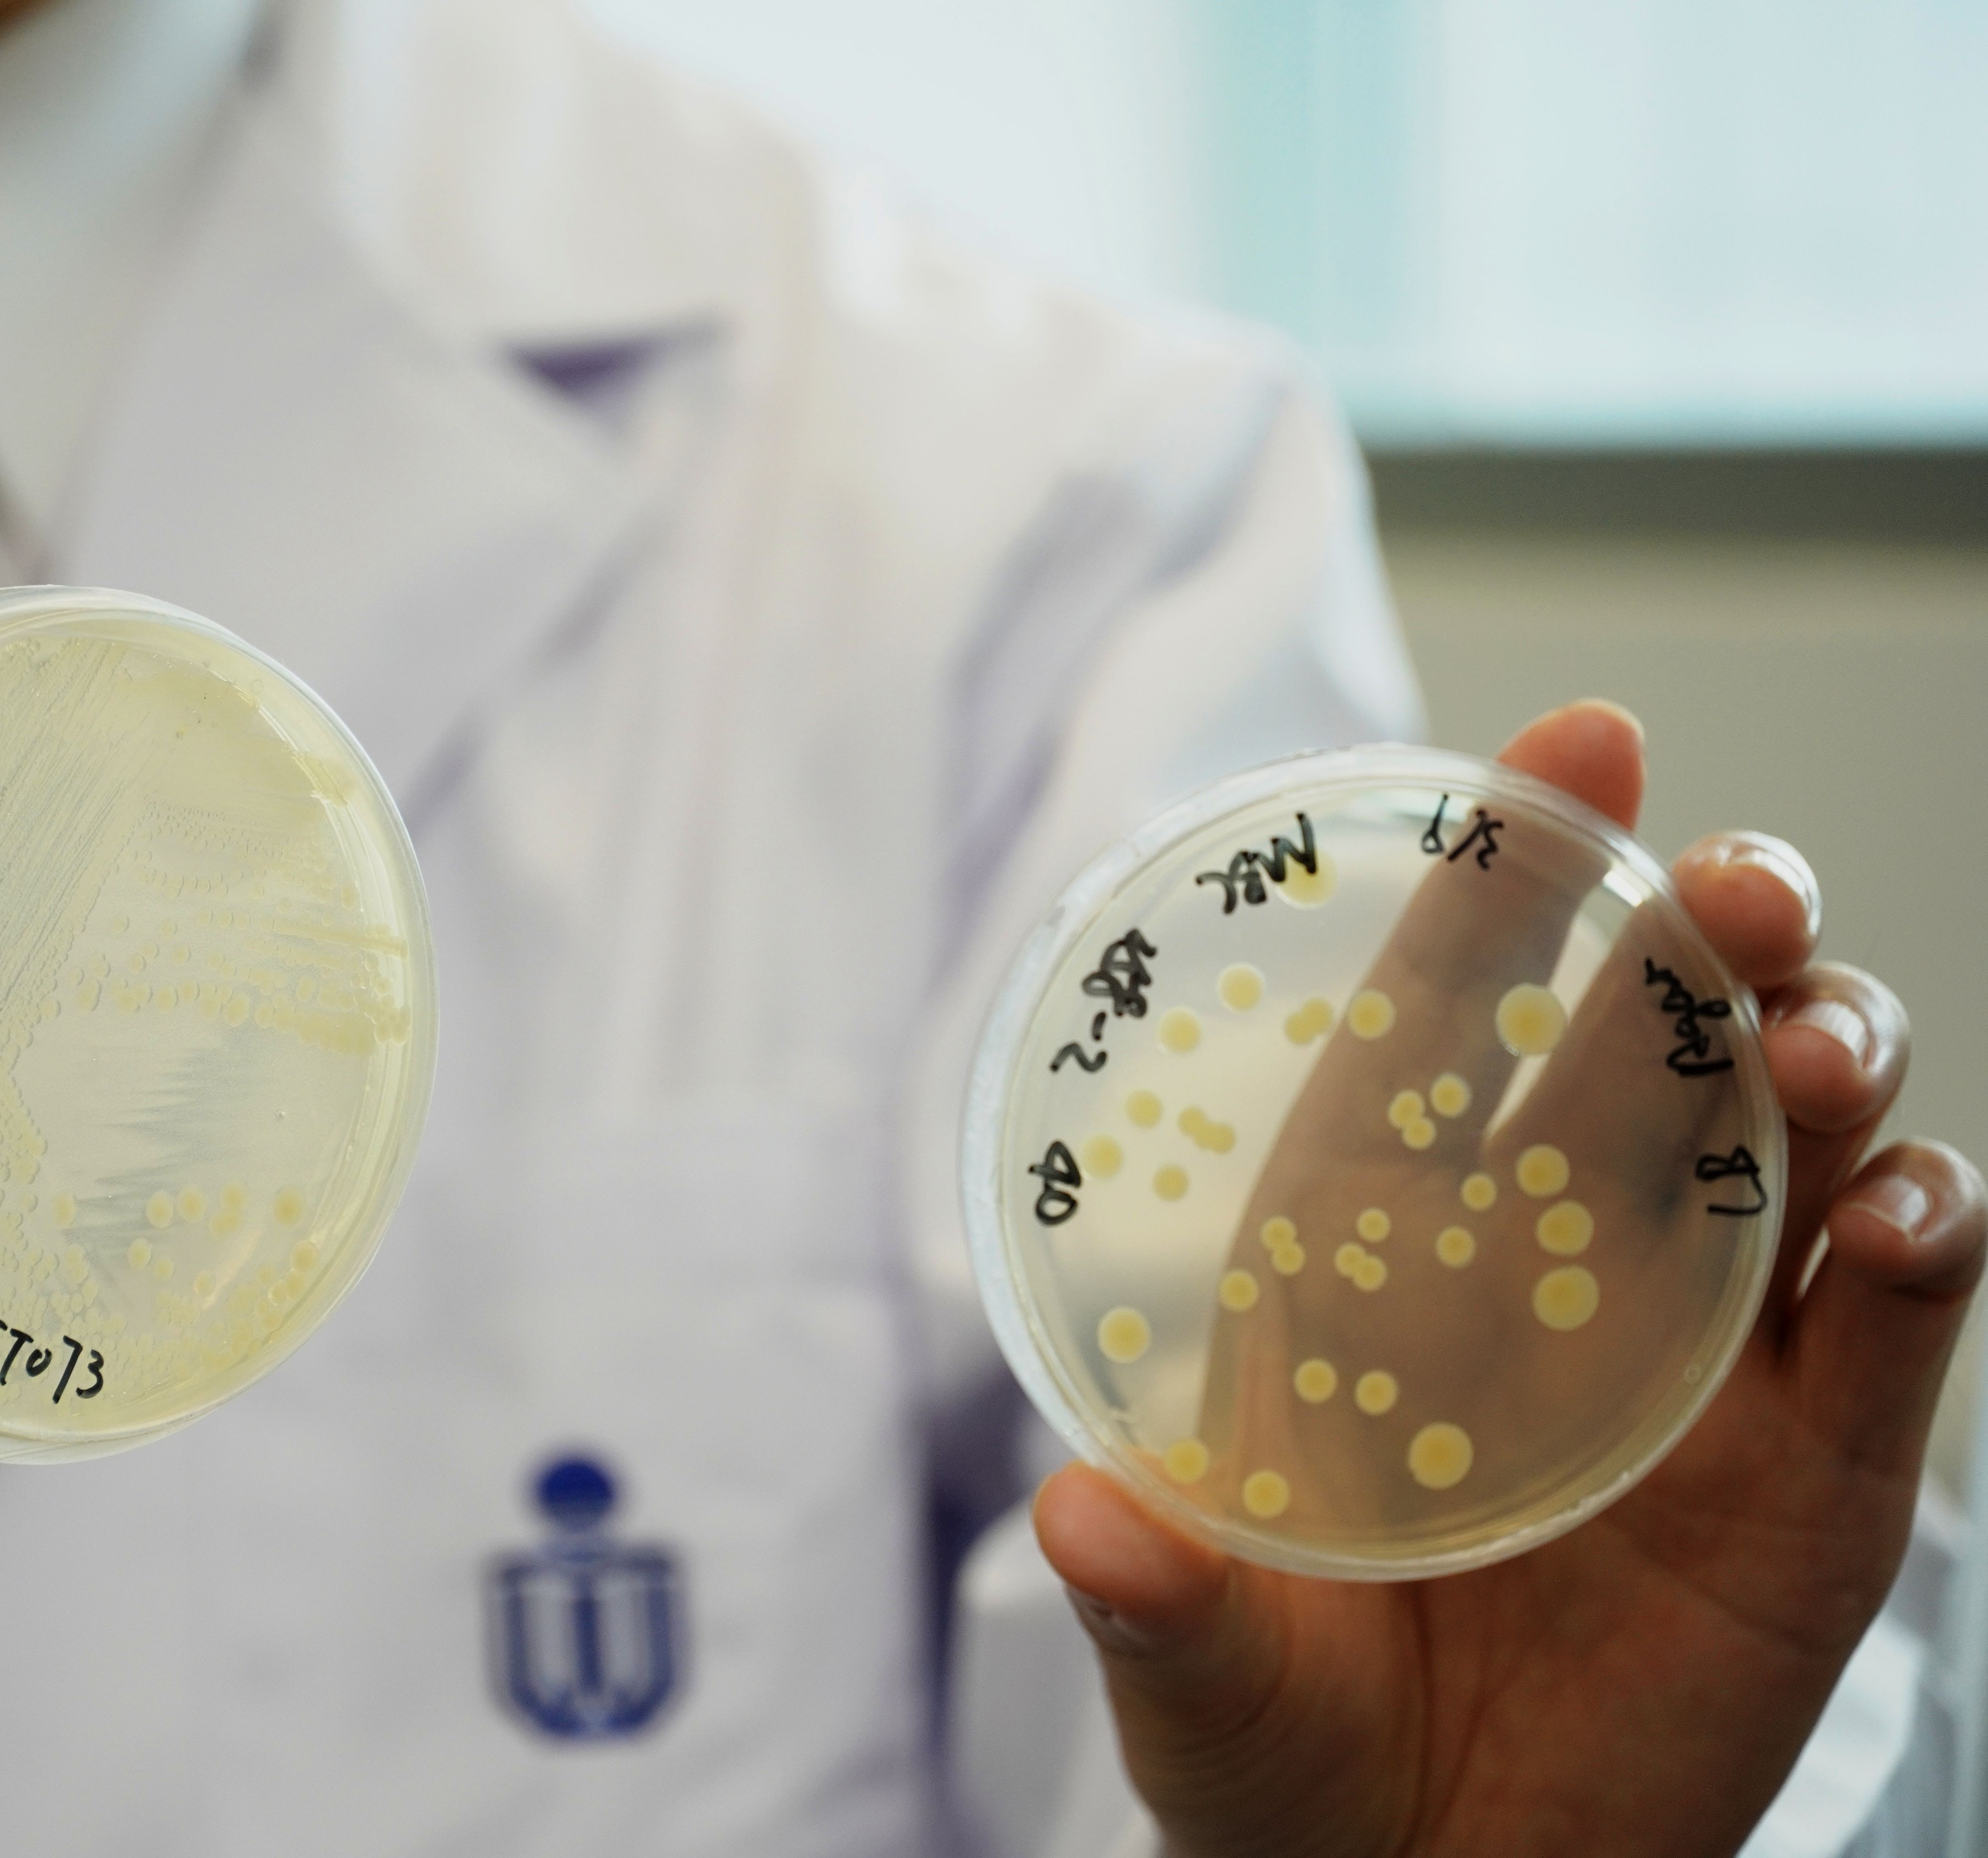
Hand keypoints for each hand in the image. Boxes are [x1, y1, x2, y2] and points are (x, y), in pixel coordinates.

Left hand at [1038, 700, 1985, 1857]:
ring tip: (1810, 1044)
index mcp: (1381, 1259)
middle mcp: (1552, 1268)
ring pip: (1798, 1137)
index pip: (1447, 1020)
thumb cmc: (1286, 1756)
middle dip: (1703, 929)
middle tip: (1729, 888)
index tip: (1580, 736)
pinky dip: (1920, 1242)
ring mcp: (1704, 1356)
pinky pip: (1893, 1319)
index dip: (1512, 874)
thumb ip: (1161, 1603)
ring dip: (1827, 1054)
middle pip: (1651, 1039)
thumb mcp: (1207, 1678)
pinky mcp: (1822, 1468)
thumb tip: (1083, 1521)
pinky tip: (1901, 1214)